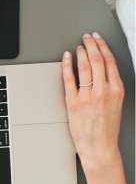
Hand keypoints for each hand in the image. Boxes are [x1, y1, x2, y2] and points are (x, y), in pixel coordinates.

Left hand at [62, 32, 124, 164]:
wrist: (100, 146)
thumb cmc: (107, 127)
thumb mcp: (116, 103)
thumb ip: (111, 86)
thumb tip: (103, 70)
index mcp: (117, 90)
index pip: (110, 61)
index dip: (103, 47)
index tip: (98, 39)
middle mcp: (104, 91)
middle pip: (97, 60)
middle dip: (91, 44)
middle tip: (87, 37)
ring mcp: (88, 96)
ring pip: (84, 66)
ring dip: (81, 52)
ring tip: (78, 46)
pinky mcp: (73, 102)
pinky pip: (69, 78)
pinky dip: (66, 65)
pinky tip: (66, 57)